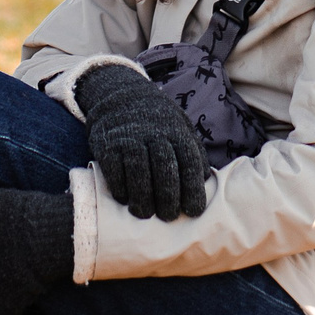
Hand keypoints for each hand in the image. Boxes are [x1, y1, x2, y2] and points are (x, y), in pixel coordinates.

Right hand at [76, 64, 210, 220]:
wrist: (121, 97)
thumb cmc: (158, 124)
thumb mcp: (181, 129)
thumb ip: (193, 153)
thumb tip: (206, 181)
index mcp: (177, 133)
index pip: (189, 162)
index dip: (193, 188)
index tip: (193, 211)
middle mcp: (154, 134)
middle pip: (164, 169)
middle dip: (168, 197)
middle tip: (168, 217)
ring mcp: (129, 138)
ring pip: (138, 171)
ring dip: (142, 197)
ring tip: (144, 214)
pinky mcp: (108, 143)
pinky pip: (113, 168)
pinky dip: (119, 186)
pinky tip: (123, 199)